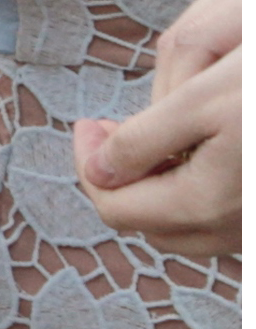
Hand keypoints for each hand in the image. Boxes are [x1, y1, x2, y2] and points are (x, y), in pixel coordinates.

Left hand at [76, 0, 243, 257]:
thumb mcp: (201, 100)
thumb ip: (141, 142)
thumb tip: (99, 172)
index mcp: (204, 203)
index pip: (116, 206)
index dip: (90, 165)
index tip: (88, 125)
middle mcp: (235, 228)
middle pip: (150, 222)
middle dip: (123, 180)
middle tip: (112, 133)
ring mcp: (255, 228)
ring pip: (189, 225)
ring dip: (160, 188)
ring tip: (156, 140)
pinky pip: (224, 218)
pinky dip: (198, 191)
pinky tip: (201, 151)